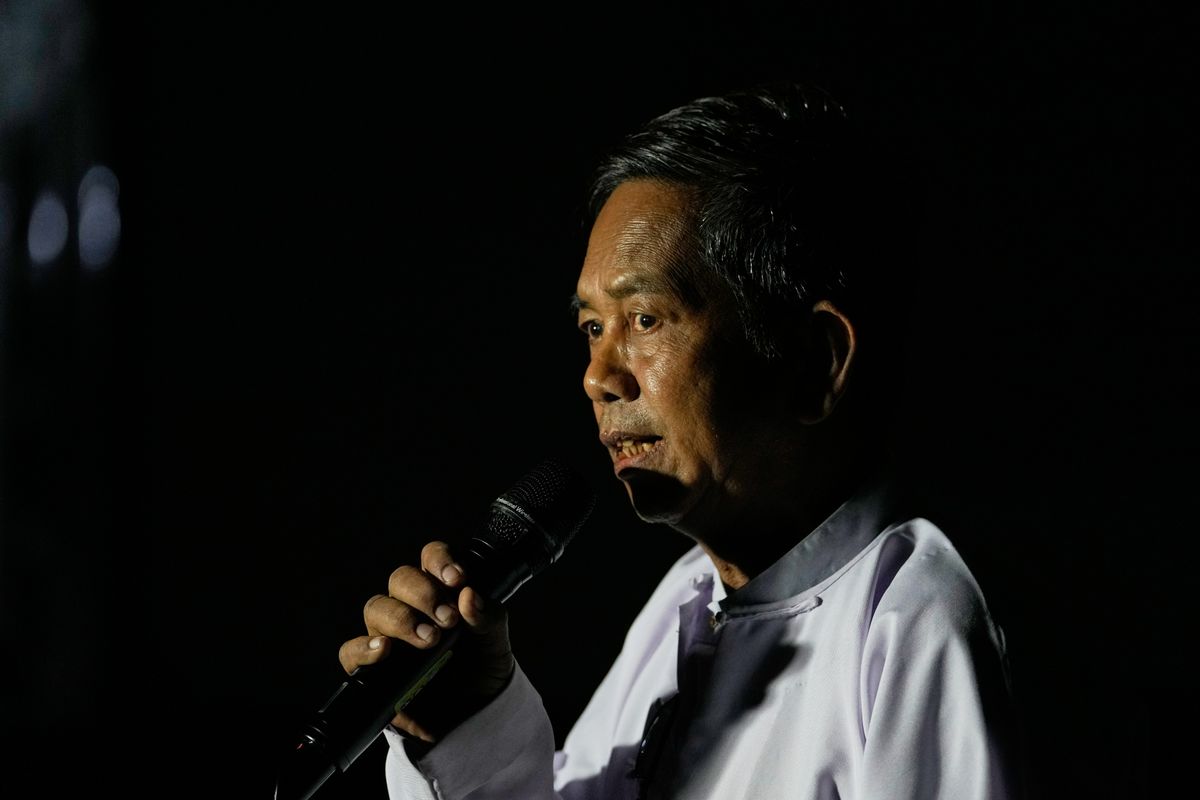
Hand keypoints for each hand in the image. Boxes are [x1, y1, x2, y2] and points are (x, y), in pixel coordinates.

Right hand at [337, 540, 513, 742]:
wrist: (473, 713)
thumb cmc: (481, 667)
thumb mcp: (495, 641)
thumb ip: (487, 617)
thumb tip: (469, 595)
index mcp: (440, 588)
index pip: (430, 557)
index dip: (439, 561)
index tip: (457, 579)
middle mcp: (410, 606)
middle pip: (400, 579)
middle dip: (424, 594)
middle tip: (448, 620)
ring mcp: (388, 634)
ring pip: (376, 607)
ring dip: (401, 619)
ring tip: (430, 640)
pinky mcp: (371, 668)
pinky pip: (351, 650)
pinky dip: (364, 648)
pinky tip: (384, 650)